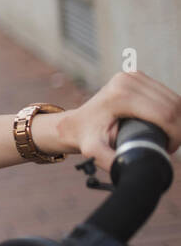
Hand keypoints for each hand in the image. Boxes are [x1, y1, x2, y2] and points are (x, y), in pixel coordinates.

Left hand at [56, 70, 180, 171]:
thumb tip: (132, 169)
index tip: (167, 149)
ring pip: (174, 99)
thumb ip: (113, 162)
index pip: (164, 114)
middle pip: (173, 106)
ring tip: (168, 137)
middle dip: (177, 129)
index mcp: (120, 96)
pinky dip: (173, 111)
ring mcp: (133, 76)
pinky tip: (166, 124)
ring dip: (177, 120)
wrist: (76, 123)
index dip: (174, 135)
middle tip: (169, 145)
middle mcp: (127, 81)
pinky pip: (168, 94)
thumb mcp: (95, 151)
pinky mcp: (137, 76)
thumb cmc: (86, 138)